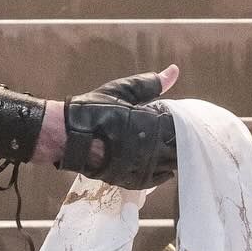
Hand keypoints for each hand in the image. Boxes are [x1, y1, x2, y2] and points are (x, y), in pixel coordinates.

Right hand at [61, 63, 180, 188]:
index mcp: (152, 123)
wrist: (69, 135)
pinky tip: (162, 164)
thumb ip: (151, 84)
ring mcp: (143, 166)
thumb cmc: (95, 109)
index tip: (177, 118)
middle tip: (172, 132)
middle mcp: (151, 148)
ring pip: (171, 165)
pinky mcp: (133, 180)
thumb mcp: (123, 91)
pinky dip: (163, 172)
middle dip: (179, 140)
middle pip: (179, 147)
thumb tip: (174, 70)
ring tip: (165, 146)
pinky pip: (157, 179)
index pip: (181, 126)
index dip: (183, 122)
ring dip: (172, 156)